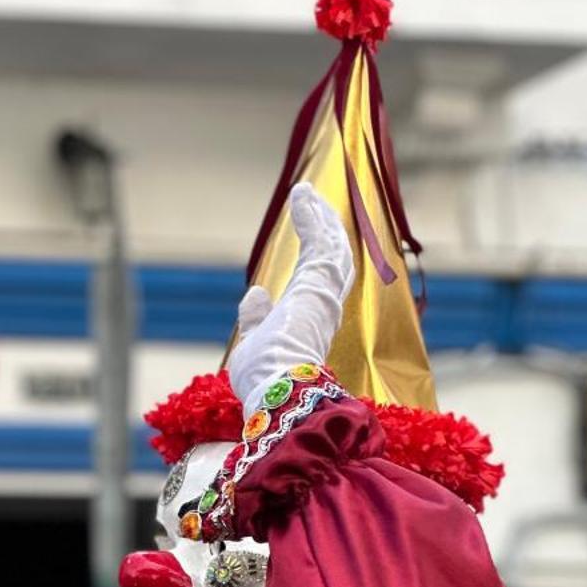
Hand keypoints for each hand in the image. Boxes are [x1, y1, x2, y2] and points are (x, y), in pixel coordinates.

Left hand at [227, 184, 353, 408]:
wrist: (278, 390)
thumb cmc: (266, 378)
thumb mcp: (253, 343)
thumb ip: (257, 318)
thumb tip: (255, 294)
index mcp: (312, 322)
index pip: (319, 283)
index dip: (317, 257)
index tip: (308, 236)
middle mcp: (324, 306)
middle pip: (332, 260)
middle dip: (325, 230)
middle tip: (315, 206)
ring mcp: (323, 293)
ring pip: (331, 247)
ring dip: (319, 218)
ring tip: (308, 195)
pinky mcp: (317, 281)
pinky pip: (319, 240)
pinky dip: (310, 216)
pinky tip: (301, 196)